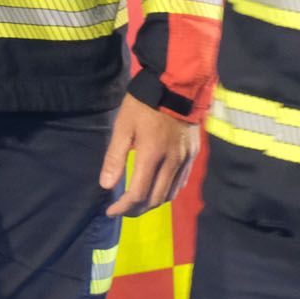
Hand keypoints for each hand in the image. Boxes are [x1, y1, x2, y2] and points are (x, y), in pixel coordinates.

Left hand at [100, 94, 199, 217]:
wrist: (174, 87)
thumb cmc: (143, 105)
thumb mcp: (123, 127)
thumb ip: (115, 157)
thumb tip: (106, 185)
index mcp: (151, 155)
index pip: (138, 193)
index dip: (124, 207)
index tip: (111, 211)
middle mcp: (172, 162)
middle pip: (155, 199)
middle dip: (137, 210)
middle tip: (122, 210)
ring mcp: (185, 160)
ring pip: (170, 194)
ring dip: (152, 203)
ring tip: (136, 203)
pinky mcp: (192, 155)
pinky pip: (181, 183)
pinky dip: (167, 192)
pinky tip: (156, 190)